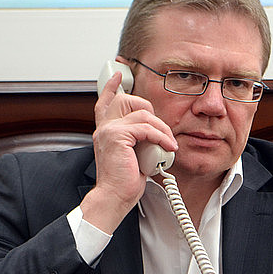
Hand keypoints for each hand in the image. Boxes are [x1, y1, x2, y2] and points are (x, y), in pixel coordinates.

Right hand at [80, 71, 177, 232]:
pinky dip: (161, 137)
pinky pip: (146, 128)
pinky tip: (168, 148)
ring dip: (162, 130)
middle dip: (150, 111)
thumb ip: (139, 140)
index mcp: (105, 131)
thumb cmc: (124, 182)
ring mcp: (109, 130)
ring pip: (142, 114)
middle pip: (128, 100)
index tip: (118, 76)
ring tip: (168, 146)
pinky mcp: (117, 136)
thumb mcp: (133, 156)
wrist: (114, 198)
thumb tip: (156, 134)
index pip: (105, 102)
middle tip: (161, 133)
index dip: (111, 87)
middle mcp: (104, 128)